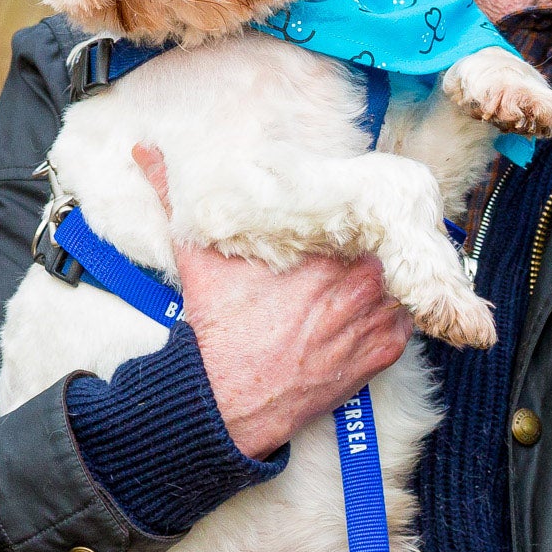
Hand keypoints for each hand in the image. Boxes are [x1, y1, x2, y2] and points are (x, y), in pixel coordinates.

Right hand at [134, 144, 410, 456]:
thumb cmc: (218, 329)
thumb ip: (175, 196)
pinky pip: (406, 325)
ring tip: (370, 278)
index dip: (354, 213)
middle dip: (372, 244)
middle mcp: (358, 283)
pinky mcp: (382, 355)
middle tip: (358, 244)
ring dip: (388, 280)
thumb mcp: (199, 257)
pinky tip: (374, 313)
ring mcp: (374, 321)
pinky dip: (394, 318)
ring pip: (400, 284)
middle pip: (383, 247)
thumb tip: (145, 149)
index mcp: (323, 252)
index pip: (358, 215)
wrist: (227, 401)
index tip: (344, 215)